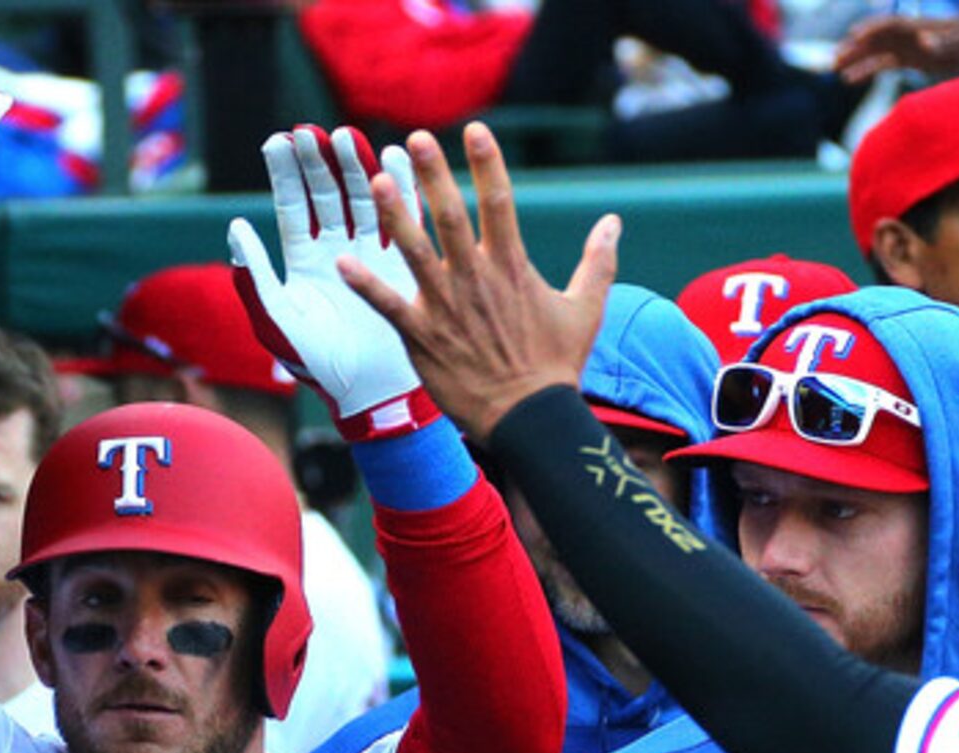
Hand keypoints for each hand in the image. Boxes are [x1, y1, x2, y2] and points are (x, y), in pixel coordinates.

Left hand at [227, 126, 435, 439]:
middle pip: (326, 193)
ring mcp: (370, 253)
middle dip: (320, 162)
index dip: (285, 173)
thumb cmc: (317, 365)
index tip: (279, 140)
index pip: (292, 205)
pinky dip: (399, 190)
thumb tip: (235, 228)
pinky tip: (396, 161)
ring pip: (362, 199)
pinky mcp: (401, 262)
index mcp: (303, 260)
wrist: (367, 392)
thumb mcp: (277, 322)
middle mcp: (336, 249)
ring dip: (356, 168)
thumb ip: (254, 278)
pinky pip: (400, 219)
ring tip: (350, 138)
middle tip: (315, 131)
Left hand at [339, 124, 617, 439]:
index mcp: (511, 266)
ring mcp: (446, 307)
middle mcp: (476, 278)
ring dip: (396, 216)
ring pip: (415, 252)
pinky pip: (389, 306)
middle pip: (451, 216)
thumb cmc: (556, 363)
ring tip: (378, 180)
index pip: (499, 201)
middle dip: (432, 175)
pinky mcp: (423, 337)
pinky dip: (367, 284)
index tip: (474, 129)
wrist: (529, 417)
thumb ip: (598, 261)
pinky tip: (344, 261)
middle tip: (414, 138)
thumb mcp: (586, 308)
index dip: (486, 162)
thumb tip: (614, 221)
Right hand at [833, 12, 958, 82]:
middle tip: (835, 58)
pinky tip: (849, 80)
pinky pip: (881, 63)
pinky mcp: (906, 58)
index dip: (871, 28)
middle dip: (855, 46)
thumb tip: (924, 41)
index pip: (889, 24)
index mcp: (916, 26)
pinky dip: (866, 70)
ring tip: (835, 68)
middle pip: (875, 37)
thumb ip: (941, 41)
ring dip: (855, 58)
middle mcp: (906, 34)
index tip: (854, 36)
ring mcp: (904, 46)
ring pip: (873, 50)